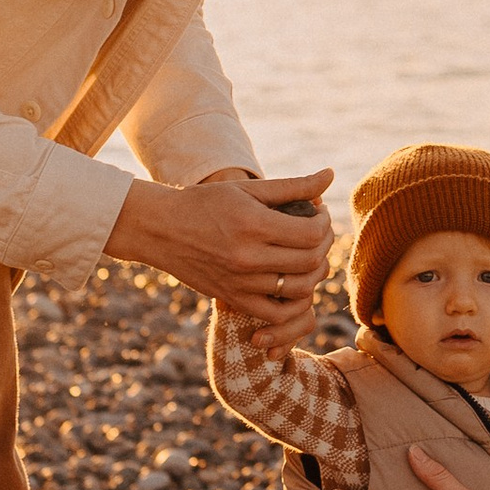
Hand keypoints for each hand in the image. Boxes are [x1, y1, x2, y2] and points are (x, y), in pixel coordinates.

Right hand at [105, 167, 333, 331]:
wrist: (160, 229)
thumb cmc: (204, 203)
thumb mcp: (247, 188)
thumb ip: (293, 186)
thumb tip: (330, 175)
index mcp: (252, 225)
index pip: (311, 233)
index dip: (325, 223)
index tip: (320, 214)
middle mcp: (247, 257)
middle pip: (310, 261)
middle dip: (324, 245)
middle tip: (318, 232)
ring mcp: (240, 283)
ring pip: (299, 289)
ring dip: (314, 273)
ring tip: (309, 256)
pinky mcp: (233, 299)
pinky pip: (276, 314)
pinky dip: (293, 303)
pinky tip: (293, 282)